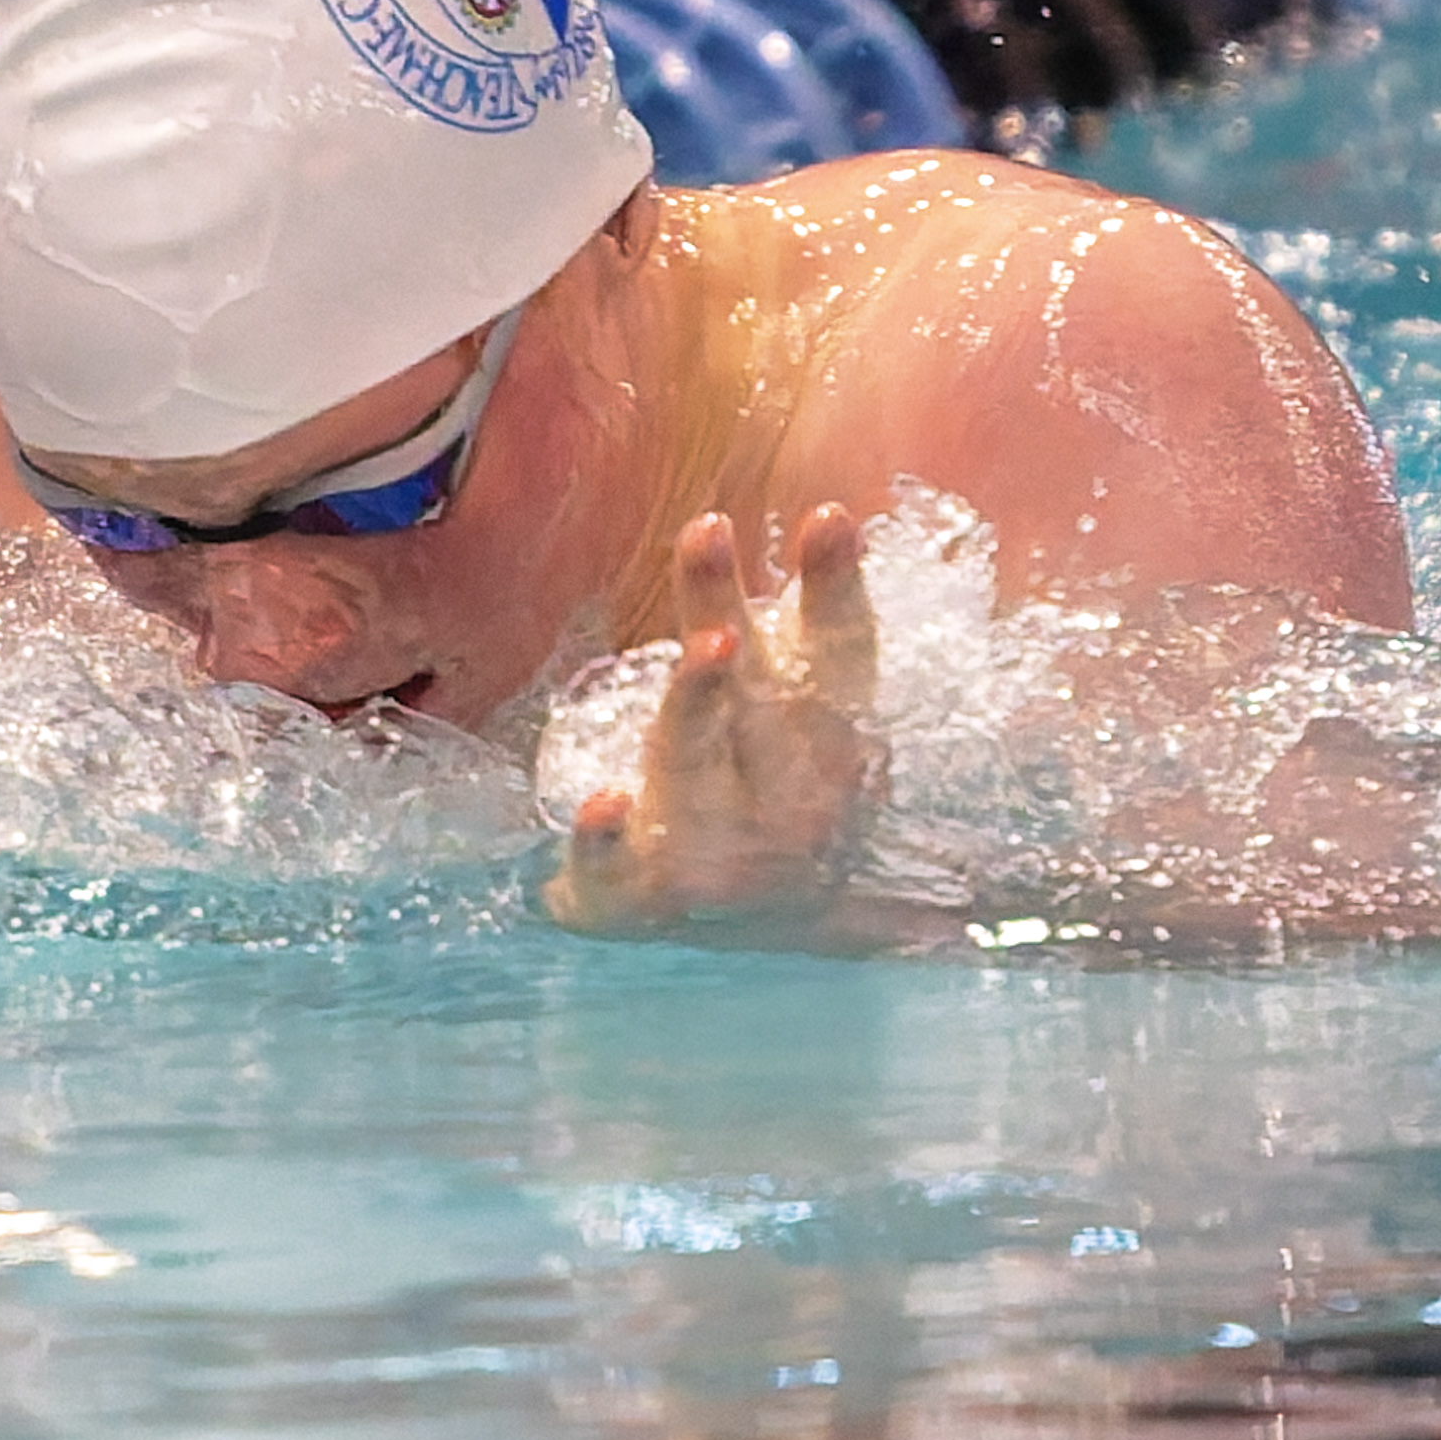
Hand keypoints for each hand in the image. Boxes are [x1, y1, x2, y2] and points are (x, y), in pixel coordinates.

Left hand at [546, 504, 880, 935]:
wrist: (748, 926)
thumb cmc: (770, 787)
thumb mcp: (797, 707)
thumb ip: (807, 619)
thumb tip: (830, 513)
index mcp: (828, 747)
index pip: (838, 659)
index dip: (834, 588)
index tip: (826, 516)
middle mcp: (786, 804)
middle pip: (757, 706)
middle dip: (742, 640)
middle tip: (723, 571)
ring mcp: (716, 854)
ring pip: (696, 770)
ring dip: (697, 708)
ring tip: (706, 647)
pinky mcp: (638, 895)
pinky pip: (617, 870)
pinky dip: (606, 841)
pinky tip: (601, 805)